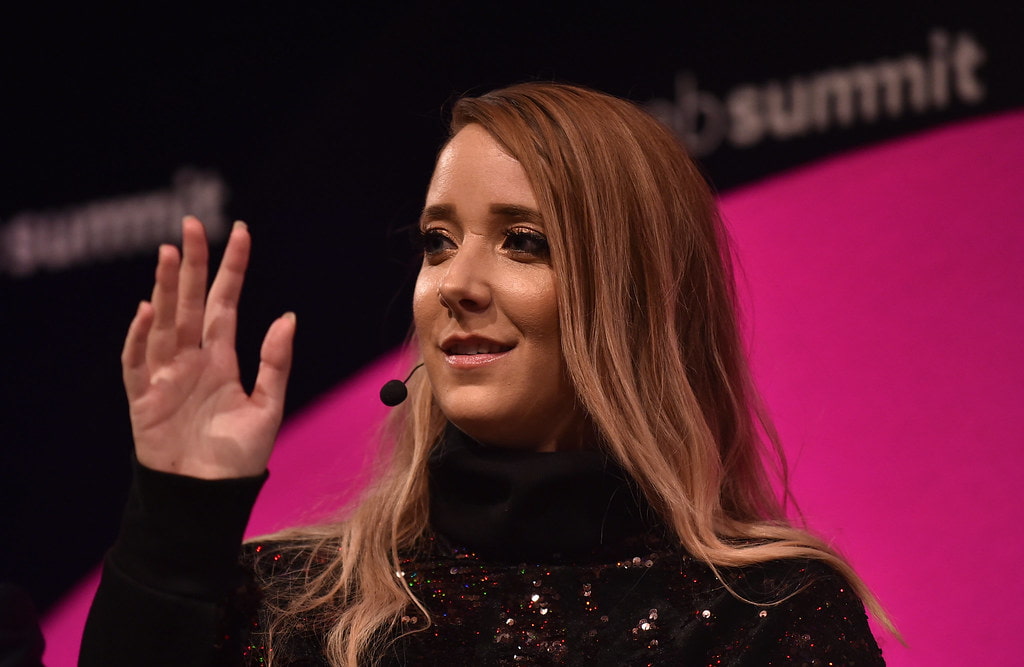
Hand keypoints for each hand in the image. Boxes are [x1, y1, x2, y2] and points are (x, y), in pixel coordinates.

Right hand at [121, 216, 294, 478]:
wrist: (207, 498)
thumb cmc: (238, 458)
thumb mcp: (268, 407)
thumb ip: (276, 362)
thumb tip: (288, 316)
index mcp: (221, 358)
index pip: (225, 302)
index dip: (232, 268)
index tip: (241, 232)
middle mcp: (192, 359)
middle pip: (190, 302)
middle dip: (192, 264)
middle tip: (192, 225)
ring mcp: (165, 375)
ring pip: (163, 321)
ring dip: (167, 288)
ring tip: (171, 254)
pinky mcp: (143, 397)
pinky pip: (137, 361)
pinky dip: (139, 336)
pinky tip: (149, 309)